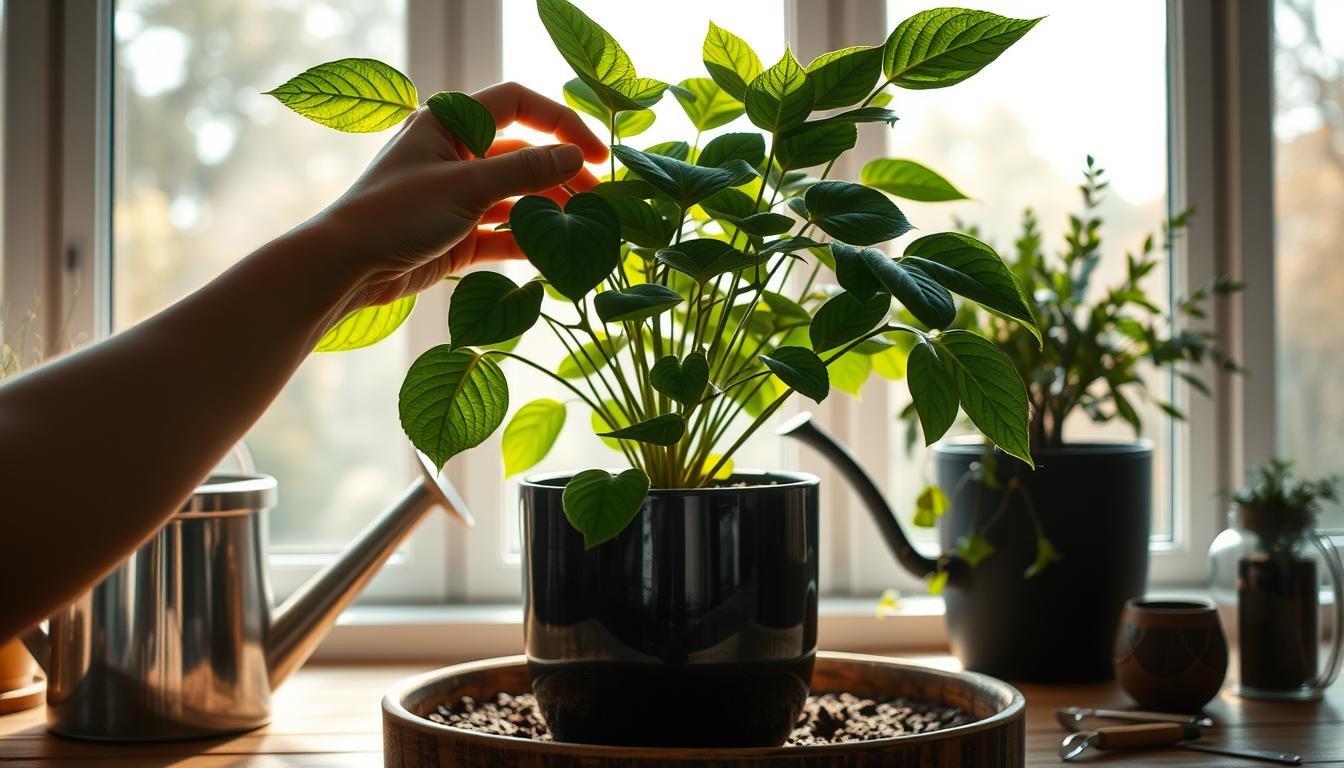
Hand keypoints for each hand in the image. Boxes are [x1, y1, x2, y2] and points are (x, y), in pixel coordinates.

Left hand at [317, 81, 607, 307]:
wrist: (346, 268)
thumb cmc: (396, 213)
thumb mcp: (466, 187)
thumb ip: (524, 171)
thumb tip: (574, 157)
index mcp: (450, 123)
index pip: (518, 104)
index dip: (560, 122)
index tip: (594, 154)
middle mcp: (454, 154)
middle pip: (522, 153)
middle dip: (561, 173)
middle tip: (598, 198)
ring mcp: (456, 196)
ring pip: (515, 196)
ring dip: (548, 209)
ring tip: (583, 228)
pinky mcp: (456, 235)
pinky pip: (502, 232)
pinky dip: (526, 240)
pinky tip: (552, 253)